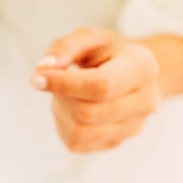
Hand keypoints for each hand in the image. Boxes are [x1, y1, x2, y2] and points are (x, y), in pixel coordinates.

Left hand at [31, 27, 161, 151]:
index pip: (101, 86)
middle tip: (55, 80)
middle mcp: (145, 102)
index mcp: (143, 68)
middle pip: (87, 113)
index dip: (64, 84)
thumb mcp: (89, 37)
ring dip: (60, 113)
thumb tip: (44, 69)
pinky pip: (76, 144)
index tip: (37, 78)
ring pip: (79, 133)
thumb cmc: (108, 53)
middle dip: (61, 97)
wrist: (131, 74)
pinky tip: (70, 109)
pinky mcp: (116, 143)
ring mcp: (133, 127)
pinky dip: (63, 126)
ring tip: (65, 95)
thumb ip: (65, 46)